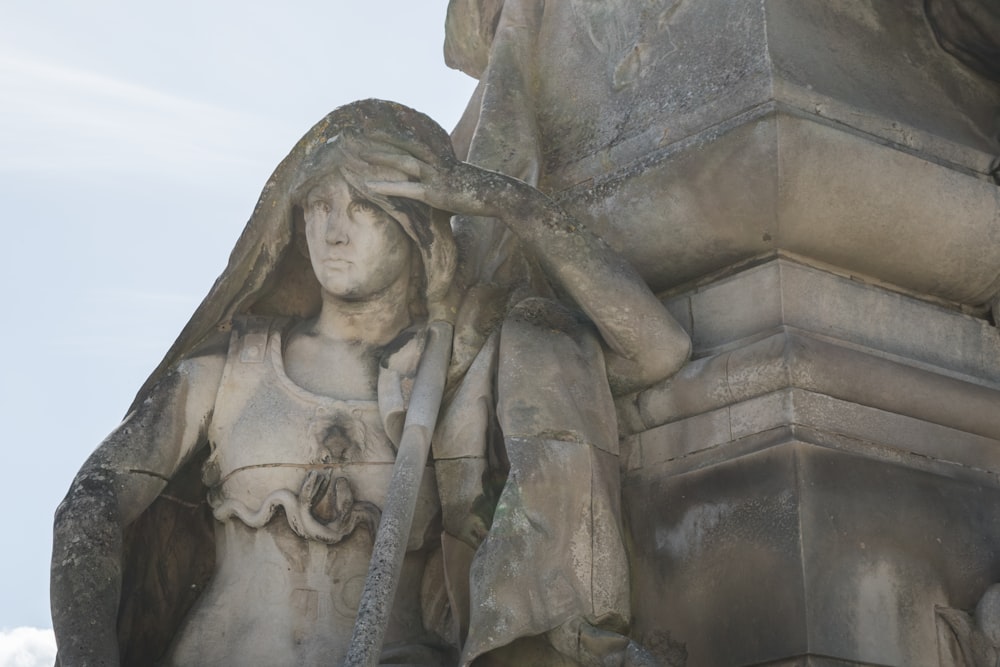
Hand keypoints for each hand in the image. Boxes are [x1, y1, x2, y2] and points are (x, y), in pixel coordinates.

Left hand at [338, 129, 523, 219]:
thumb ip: (439, 175)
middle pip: (401, 144)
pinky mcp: (435, 193)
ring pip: (402, 162)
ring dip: (378, 157)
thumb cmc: (476, 190)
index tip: (368, 126)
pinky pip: (407, 189)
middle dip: (377, 138)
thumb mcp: (455, 178)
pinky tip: (368, 186)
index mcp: (437, 155)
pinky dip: (387, 186)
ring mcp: (434, 176)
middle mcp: (434, 161)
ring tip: (356, 154)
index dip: (387, 132)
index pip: (408, 138)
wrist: (495, 196)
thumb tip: (427, 179)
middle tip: (353, 133)